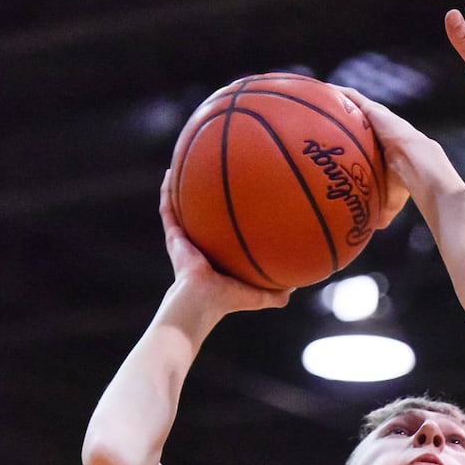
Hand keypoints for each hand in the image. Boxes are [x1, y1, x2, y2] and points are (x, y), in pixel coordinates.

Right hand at [160, 171, 292, 313]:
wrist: (202, 301)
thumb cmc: (229, 301)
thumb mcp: (259, 295)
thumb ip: (277, 292)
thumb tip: (297, 285)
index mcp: (219, 257)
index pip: (224, 233)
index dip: (229, 218)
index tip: (242, 198)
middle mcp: (201, 246)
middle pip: (205, 215)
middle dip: (209, 196)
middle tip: (218, 173)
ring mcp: (185, 240)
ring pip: (183, 208)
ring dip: (184, 188)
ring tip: (187, 163)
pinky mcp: (174, 237)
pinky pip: (168, 210)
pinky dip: (167, 192)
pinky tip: (170, 173)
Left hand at [333, 87, 416, 228]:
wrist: (420, 167)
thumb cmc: (407, 185)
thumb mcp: (391, 200)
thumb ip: (381, 211)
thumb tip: (372, 229)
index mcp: (386, 148)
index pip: (366, 140)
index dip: (351, 139)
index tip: (336, 141)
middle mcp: (381, 131)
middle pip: (358, 120)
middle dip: (342, 117)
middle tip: (320, 118)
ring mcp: (378, 119)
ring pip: (354, 105)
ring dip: (337, 101)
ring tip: (315, 96)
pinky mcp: (375, 111)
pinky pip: (353, 98)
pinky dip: (337, 94)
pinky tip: (321, 90)